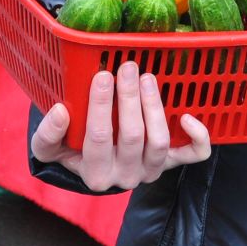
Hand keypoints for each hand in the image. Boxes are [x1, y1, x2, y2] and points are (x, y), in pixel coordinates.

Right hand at [31, 61, 211, 191]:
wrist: (91, 165)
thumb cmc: (68, 148)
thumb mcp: (48, 147)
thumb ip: (48, 133)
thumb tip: (61, 112)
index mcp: (95, 174)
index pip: (99, 138)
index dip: (101, 105)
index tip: (102, 75)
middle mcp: (126, 177)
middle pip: (133, 137)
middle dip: (130, 98)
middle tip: (128, 68)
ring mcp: (151, 170)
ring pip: (159, 142)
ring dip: (154, 107)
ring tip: (147, 78)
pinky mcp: (171, 163)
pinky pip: (193, 156)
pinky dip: (198, 138)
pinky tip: (189, 115)